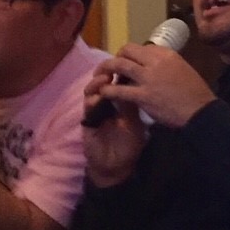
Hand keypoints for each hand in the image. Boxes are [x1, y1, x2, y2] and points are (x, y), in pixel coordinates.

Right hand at [81, 69, 147, 186]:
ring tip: (105, 79)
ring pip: (91, 91)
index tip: (127, 64)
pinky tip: (98, 98)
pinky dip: (92, 101)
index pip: (117, 81)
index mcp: (118, 102)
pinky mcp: (87, 122)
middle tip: (113, 67)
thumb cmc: (129, 145)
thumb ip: (135, 104)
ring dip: (97, 84)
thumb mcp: (136, 122)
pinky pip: (88, 108)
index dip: (119, 72)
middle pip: (102, 82)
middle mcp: (105, 104)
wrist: (117, 166)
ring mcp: (95, 112)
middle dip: (106, 72)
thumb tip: (142, 84)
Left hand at [93, 43, 214, 128]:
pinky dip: (108, 90)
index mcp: (168, 54)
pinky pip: (119, 90)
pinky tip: (103, 93)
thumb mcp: (183, 70)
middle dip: (116, 57)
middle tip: (111, 68)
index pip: (143, 47)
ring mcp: (148, 78)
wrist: (200, 112)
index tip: (130, 63)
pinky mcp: (143, 96)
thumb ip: (167, 65)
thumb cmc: (196, 93)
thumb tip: (153, 66)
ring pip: (119, 65)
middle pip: (127, 51)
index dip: (133, 55)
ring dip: (106, 69)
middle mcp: (156, 62)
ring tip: (100, 76)